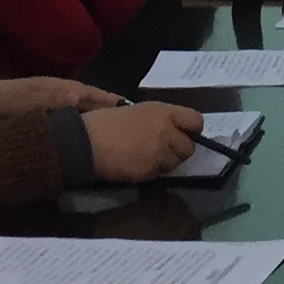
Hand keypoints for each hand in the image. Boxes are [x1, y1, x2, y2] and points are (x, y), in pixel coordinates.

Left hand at [0, 76, 120, 115]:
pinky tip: (90, 124)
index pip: (93, 93)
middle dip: (109, 105)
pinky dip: (86, 114)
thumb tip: (78, 97)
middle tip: (131, 117)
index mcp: (62, 87)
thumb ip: (54, 99)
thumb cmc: (11, 102)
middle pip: (92, 96)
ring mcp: (56, 96)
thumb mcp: (31, 100)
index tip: (130, 108)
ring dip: (99, 110)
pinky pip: (74, 109)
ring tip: (115, 121)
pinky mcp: (49, 106)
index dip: (110, 100)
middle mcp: (63, 89)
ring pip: (84, 102)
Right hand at [83, 101, 204, 181]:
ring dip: (166, 162)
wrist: (87, 142)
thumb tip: (170, 128)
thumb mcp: (137, 110)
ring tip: (148, 157)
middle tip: (164, 150)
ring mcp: (160, 152)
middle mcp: (167, 131)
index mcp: (164, 111)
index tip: (184, 133)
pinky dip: (152, 171)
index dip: (192, 129)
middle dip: (179, 150)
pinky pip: (159, 173)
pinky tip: (137, 164)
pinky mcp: (150, 170)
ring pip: (176, 163)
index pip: (196, 120)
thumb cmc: (106, 122)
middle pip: (189, 147)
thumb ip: (158, 119)